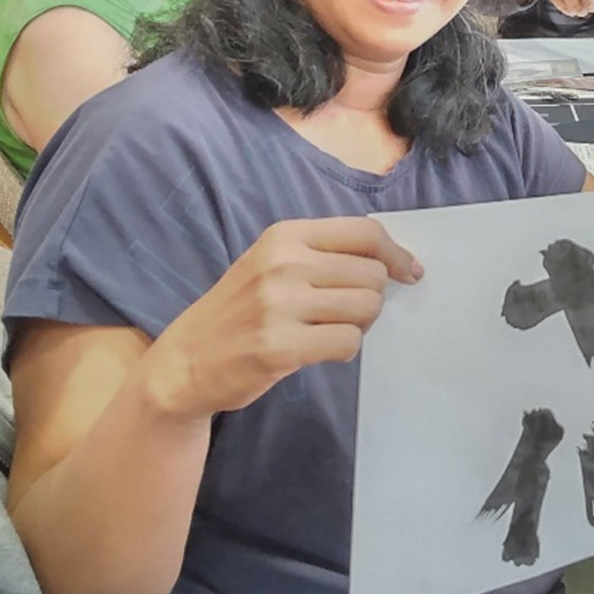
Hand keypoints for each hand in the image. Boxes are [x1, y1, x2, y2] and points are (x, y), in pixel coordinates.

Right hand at [140, 217, 421, 419]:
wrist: (184, 362)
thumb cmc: (237, 312)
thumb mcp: (270, 264)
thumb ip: (322, 256)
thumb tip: (392, 262)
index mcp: (284, 236)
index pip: (364, 232)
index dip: (395, 253)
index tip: (408, 271)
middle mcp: (282, 263)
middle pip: (372, 273)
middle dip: (371, 297)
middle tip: (346, 313)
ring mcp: (280, 305)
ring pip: (366, 307)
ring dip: (360, 324)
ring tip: (330, 331)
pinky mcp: (280, 347)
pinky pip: (348, 342)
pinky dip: (344, 349)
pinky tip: (319, 350)